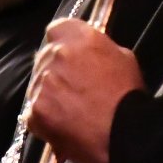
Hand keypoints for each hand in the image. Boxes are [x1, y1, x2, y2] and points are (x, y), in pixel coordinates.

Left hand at [25, 19, 144, 162]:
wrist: (123, 133)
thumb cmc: (128, 95)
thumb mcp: (123, 58)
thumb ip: (99, 49)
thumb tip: (88, 53)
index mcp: (79, 38)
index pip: (57, 28)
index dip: (62, 42)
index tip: (70, 54)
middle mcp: (56, 55)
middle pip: (44, 57)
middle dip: (54, 69)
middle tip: (72, 87)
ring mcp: (42, 83)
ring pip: (37, 85)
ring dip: (49, 94)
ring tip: (69, 111)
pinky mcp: (34, 111)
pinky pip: (33, 112)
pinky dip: (44, 119)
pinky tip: (62, 126)